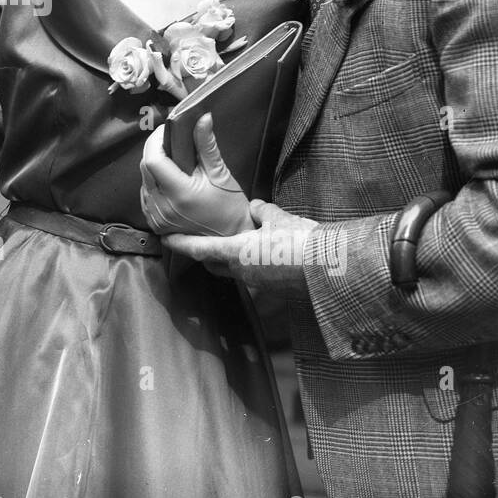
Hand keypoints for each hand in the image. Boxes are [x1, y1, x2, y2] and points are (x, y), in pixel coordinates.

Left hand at [139, 115, 251, 237]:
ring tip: (174, 163)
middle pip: (145, 168)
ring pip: (143, 181)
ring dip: (154, 168)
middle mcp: (163, 207)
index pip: (153, 160)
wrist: (231, 238)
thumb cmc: (230, 206)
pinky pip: (146, 196)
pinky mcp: (155, 224)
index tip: (167, 131)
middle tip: (172, 143)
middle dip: (156, 151)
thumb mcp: (220, 173)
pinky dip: (153, 184)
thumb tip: (202, 117)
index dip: (156, 141)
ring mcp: (157, 217)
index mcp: (180, 193)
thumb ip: (206, 145)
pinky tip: (169, 182)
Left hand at [163, 199, 317, 295]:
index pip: (198, 248)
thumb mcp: (278, 218)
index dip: (180, 244)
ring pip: (234, 270)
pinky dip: (252, 263)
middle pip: (213, 264)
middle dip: (204, 254)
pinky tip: (265, 251)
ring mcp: (258, 283)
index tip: (165, 239)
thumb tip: (254, 208)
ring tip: (235, 243)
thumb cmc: (301, 241)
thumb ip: (261, 212)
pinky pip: (255, 274)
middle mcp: (242, 272)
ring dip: (230, 259)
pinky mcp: (274, 288)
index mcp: (236, 253)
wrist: (332, 269)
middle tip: (200, 239)